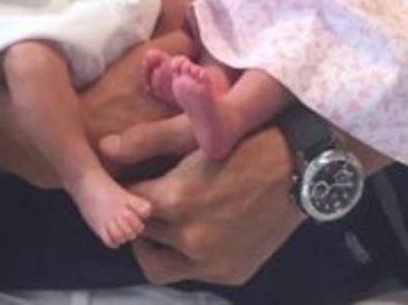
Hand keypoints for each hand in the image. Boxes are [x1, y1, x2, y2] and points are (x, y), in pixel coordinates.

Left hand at [127, 127, 302, 284]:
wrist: (304, 166)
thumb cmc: (248, 138)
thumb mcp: (197, 132)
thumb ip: (147, 141)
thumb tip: (104, 148)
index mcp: (178, 200)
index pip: (125, 204)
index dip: (119, 189)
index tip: (121, 178)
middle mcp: (192, 240)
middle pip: (138, 238)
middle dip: (134, 218)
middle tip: (139, 198)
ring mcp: (213, 263)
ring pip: (160, 265)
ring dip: (154, 243)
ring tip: (163, 216)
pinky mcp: (232, 274)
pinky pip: (192, 272)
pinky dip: (184, 254)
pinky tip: (193, 227)